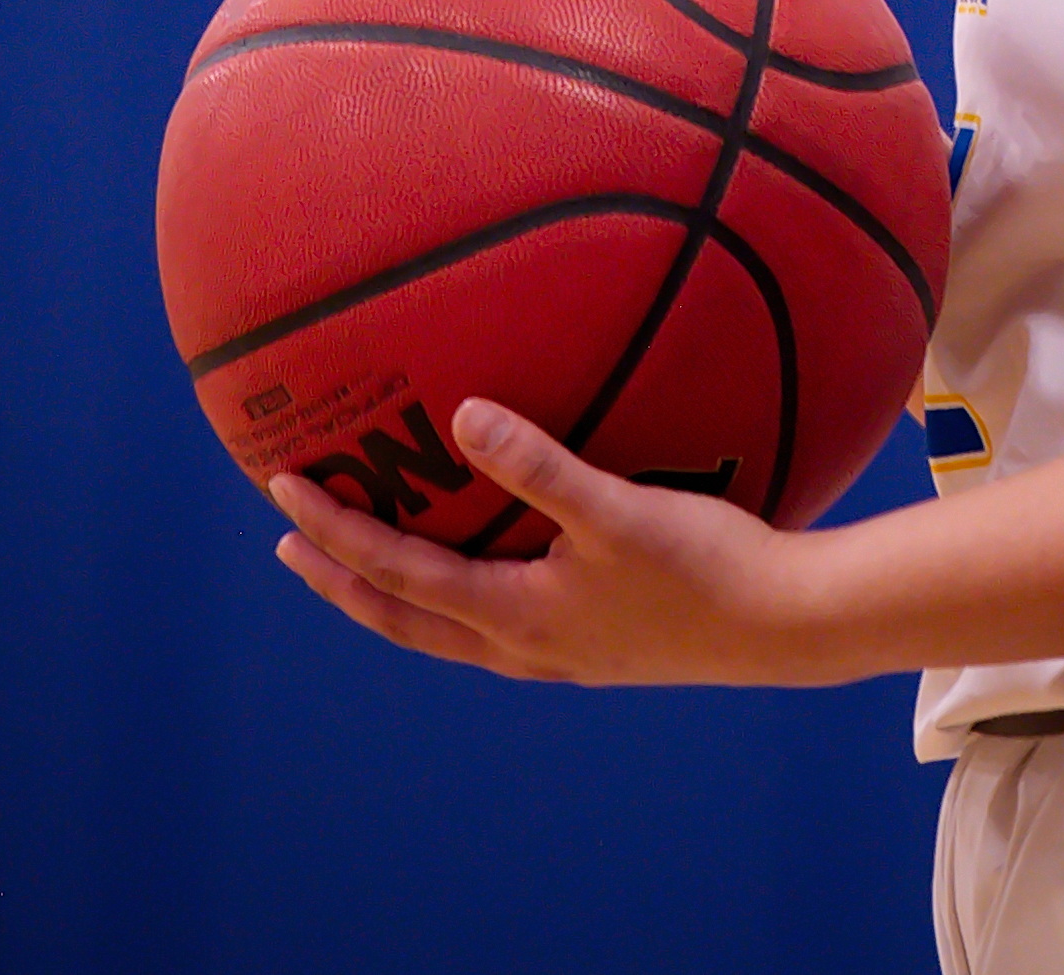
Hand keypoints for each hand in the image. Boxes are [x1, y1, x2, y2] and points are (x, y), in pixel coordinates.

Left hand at [269, 403, 842, 687]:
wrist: (781, 628)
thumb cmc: (703, 566)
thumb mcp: (617, 510)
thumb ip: (538, 463)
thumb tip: (461, 412)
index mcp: (514, 617)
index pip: (397, 576)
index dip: (335, 535)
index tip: (282, 493)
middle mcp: (521, 645)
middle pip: (405, 617)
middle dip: (342, 580)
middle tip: (291, 545)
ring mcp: (555, 651)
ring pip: (445, 626)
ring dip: (392, 590)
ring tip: (362, 557)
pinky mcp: (588, 641)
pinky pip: (490, 618)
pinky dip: (450, 590)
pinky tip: (478, 560)